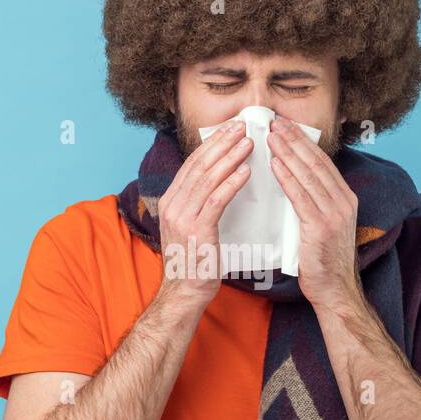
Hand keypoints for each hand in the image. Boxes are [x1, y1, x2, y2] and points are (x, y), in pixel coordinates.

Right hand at [155, 120, 252, 308]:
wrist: (184, 292)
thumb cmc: (194, 261)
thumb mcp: (192, 226)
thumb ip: (200, 204)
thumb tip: (220, 182)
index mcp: (170, 201)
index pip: (192, 164)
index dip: (212, 144)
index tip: (230, 129)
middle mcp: (173, 205)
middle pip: (199, 165)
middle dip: (222, 143)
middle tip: (242, 127)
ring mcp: (182, 217)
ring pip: (208, 178)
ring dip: (230, 158)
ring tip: (249, 143)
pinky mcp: (197, 230)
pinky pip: (216, 201)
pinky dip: (231, 183)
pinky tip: (246, 172)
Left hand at [267, 116, 363, 315]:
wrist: (334, 290)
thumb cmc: (322, 260)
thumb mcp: (322, 225)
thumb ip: (312, 203)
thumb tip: (291, 182)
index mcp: (345, 198)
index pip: (321, 162)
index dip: (303, 142)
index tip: (285, 125)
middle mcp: (343, 201)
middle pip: (315, 162)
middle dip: (294, 140)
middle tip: (274, 121)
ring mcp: (335, 214)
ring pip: (308, 174)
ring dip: (287, 152)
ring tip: (270, 136)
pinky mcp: (321, 227)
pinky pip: (301, 196)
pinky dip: (287, 178)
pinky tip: (275, 164)